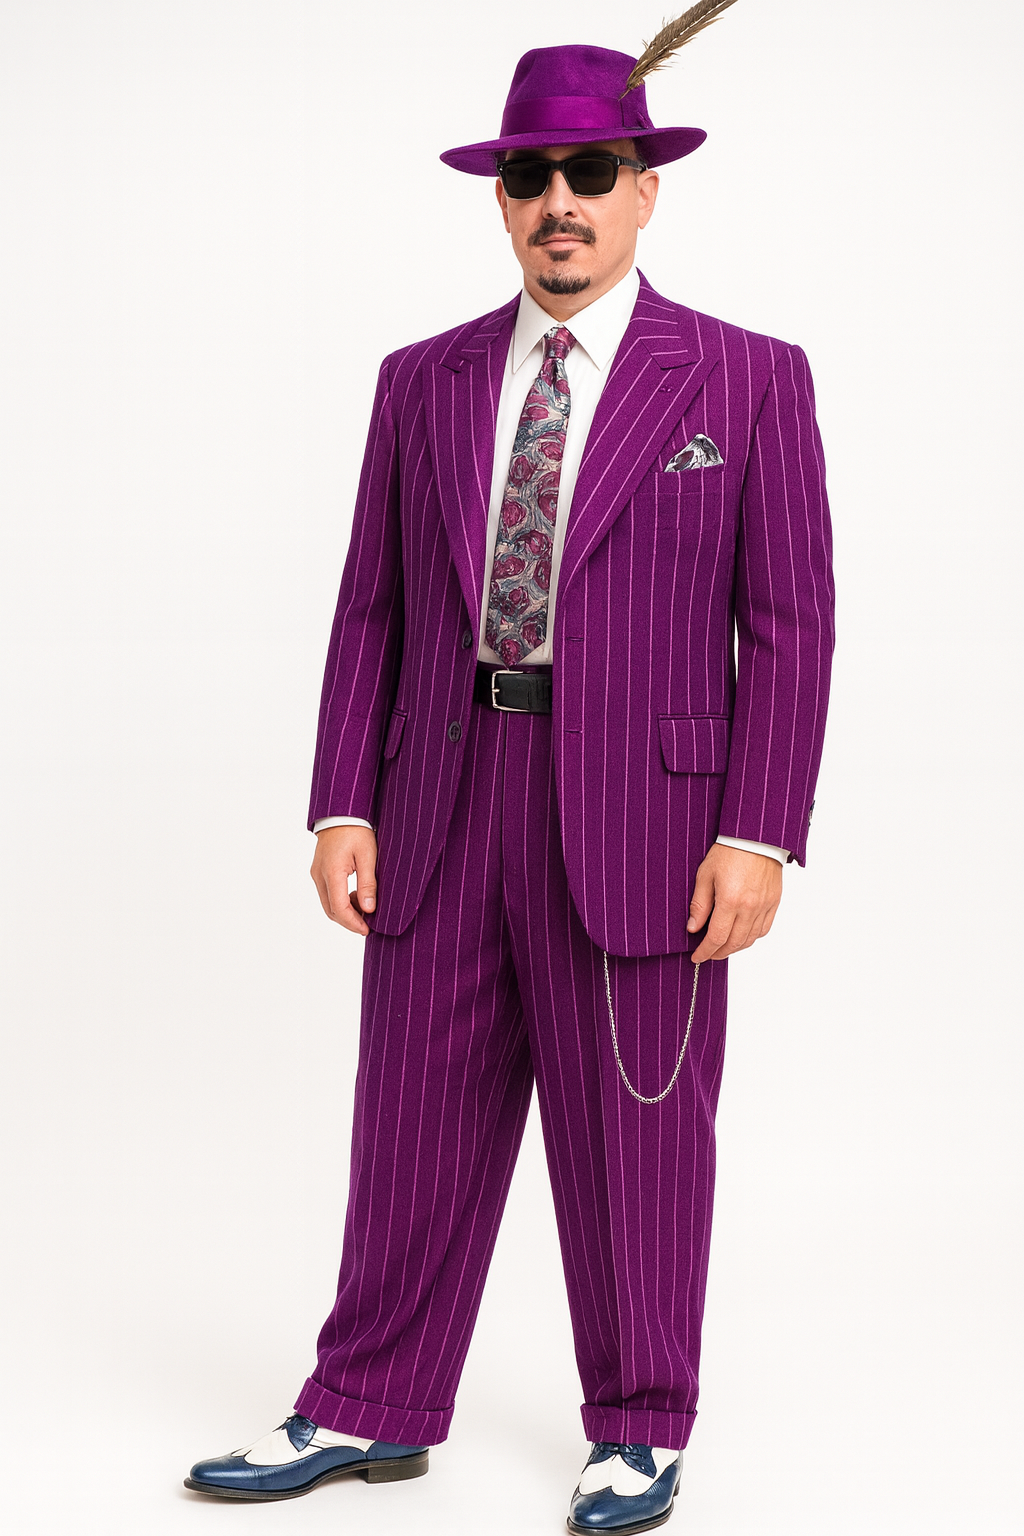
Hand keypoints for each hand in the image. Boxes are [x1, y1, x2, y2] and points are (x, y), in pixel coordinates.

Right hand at [310, 825, 378, 935]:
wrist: (342, 812)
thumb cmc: (357, 830)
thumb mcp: (368, 856)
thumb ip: (368, 884)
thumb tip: (369, 908)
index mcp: (332, 872)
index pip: (339, 908)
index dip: (353, 923)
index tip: (367, 929)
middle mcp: (319, 875)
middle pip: (331, 910)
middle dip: (349, 921)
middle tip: (367, 925)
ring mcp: (317, 873)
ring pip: (328, 904)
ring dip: (344, 912)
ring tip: (365, 909)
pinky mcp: (318, 871)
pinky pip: (327, 894)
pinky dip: (340, 901)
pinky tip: (355, 897)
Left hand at [687, 843, 782, 962]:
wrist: (756, 836)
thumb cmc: (729, 851)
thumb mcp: (705, 874)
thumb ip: (700, 904)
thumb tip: (693, 927)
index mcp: (730, 900)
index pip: (716, 937)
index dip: (705, 951)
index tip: (697, 957)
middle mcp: (750, 907)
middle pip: (734, 943)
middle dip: (718, 953)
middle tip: (707, 954)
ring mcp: (764, 906)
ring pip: (750, 939)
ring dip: (735, 948)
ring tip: (722, 948)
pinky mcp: (774, 902)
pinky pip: (764, 929)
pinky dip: (751, 938)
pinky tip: (741, 936)